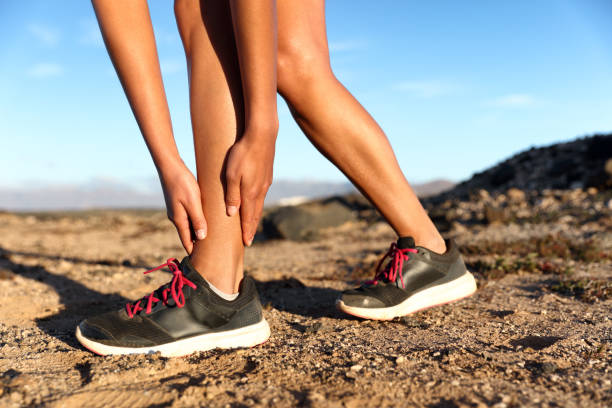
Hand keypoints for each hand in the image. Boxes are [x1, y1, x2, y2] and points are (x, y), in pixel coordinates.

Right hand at [159, 160, 206, 253]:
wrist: (170, 166)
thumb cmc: (182, 183)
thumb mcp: (193, 202)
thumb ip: (198, 220)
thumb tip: (202, 238)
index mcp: (179, 219)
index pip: (187, 241)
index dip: (194, 251)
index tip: (202, 261)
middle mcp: (176, 217)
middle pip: (188, 234)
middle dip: (198, 243)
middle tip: (210, 252)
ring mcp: (176, 209)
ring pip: (189, 224)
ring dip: (198, 231)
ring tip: (210, 238)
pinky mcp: (179, 201)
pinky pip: (189, 215)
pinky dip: (197, 220)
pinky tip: (205, 219)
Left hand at [225, 126, 275, 245]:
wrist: (261, 135)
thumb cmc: (242, 153)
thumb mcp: (231, 174)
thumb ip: (232, 195)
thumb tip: (232, 214)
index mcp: (250, 193)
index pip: (247, 217)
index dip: (246, 231)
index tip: (246, 243)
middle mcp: (260, 191)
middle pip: (255, 214)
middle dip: (251, 227)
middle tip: (249, 239)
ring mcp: (265, 183)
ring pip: (260, 204)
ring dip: (256, 216)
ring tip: (252, 224)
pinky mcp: (268, 175)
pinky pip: (262, 194)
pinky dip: (258, 204)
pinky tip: (256, 202)